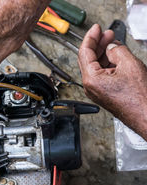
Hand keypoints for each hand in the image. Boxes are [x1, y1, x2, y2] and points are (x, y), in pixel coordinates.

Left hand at [78, 24, 146, 139]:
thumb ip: (117, 51)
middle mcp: (90, 86)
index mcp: (91, 79)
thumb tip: (111, 47)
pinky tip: (115, 56)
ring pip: (95, 67)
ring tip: (112, 42)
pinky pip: (101, 74)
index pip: (84, 53)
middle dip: (97, 44)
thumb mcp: (129, 65)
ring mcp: (96, 91)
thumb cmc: (139, 98)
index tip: (95, 29)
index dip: (90, 37)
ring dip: (103, 53)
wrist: (146, 115)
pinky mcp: (103, 93)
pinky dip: (107, 63)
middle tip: (105, 33)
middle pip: (88, 59)